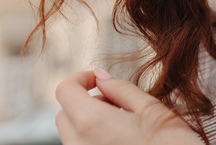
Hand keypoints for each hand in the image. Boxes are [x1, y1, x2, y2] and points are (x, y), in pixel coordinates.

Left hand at [55, 69, 201, 144]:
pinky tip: (123, 142)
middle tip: (115, 102)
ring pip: (72, 137)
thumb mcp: (152, 109)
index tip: (98, 80)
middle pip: (63, 115)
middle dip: (83, 102)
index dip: (80, 78)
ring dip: (88, 124)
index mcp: (92, 123)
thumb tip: (101, 77)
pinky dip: (95, 141)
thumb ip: (121, 89)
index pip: (64, 90)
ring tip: (122, 125)